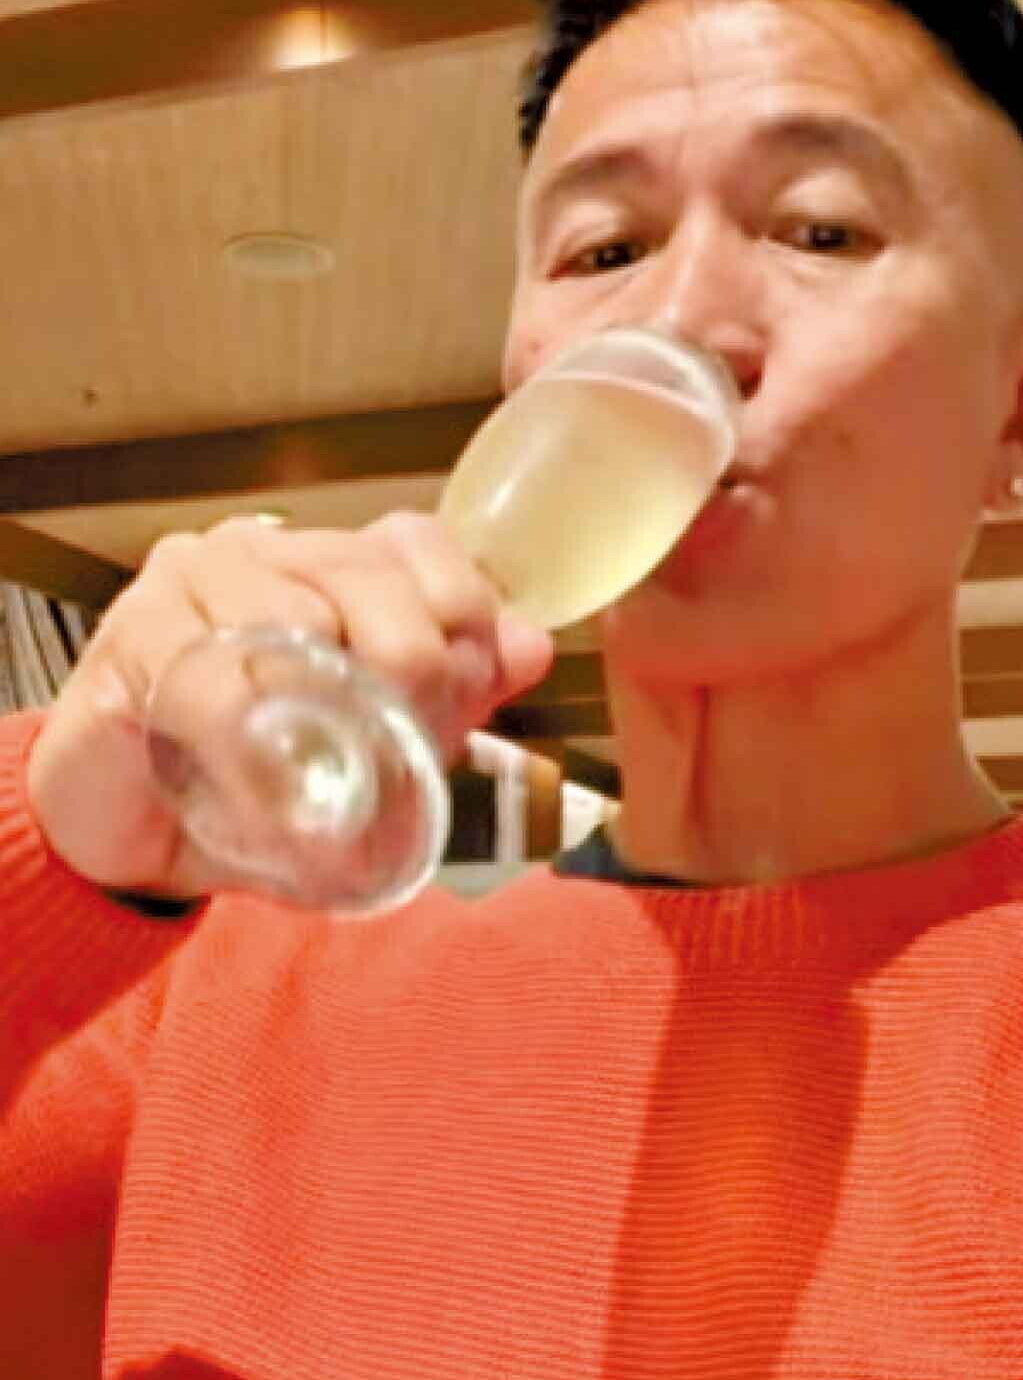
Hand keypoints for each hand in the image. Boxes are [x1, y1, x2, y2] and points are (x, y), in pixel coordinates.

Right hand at [25, 513, 552, 900]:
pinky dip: (254, 745)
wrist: (137, 837)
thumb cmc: (262, 778)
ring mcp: (195, 579)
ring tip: (342, 776)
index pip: (419, 543)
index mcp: (331, 561)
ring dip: (333, 710)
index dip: (461, 614)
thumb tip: (532, 646)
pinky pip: (215, 680)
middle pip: (368, 575)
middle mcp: (267, 549)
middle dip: (414, 667)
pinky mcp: (134, 632)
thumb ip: (454, 695)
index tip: (467, 692)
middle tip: (413, 747)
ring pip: (298, 618)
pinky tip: (271, 786)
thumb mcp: (376, 746)